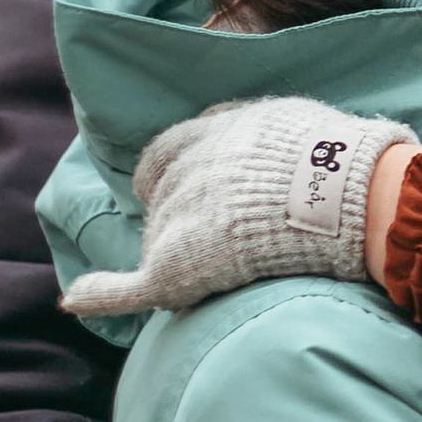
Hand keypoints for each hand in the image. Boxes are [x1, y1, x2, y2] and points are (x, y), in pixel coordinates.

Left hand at [58, 96, 414, 318]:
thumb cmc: (338, 160)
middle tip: (225, 237)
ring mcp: (176, 217)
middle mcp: (183, 169)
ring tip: (227, 268)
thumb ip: (266, 132)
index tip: (186, 189)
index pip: (168, 152)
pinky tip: (75, 301)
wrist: (346, 196)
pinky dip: (100, 295)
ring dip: (180, 253)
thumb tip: (287, 148)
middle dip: (180, 217)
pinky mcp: (178, 265)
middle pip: (161, 198)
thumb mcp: (295, 121)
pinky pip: (129, 287)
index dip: (171, 174)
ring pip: (159, 240)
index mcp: (211, 130)